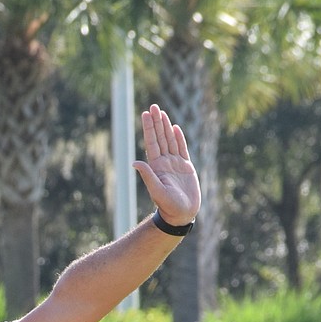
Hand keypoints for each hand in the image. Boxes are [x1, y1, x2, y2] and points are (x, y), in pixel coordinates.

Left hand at [133, 103, 200, 225]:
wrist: (182, 214)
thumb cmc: (169, 206)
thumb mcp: (157, 190)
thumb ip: (147, 175)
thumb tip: (134, 162)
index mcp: (156, 167)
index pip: (152, 142)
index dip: (149, 128)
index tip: (145, 114)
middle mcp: (164, 163)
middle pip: (160, 138)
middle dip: (156, 122)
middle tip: (153, 106)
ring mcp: (175, 164)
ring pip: (170, 140)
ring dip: (165, 126)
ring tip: (161, 113)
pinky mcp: (186, 167)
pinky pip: (182, 148)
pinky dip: (178, 138)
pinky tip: (175, 128)